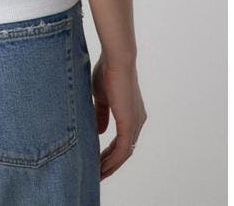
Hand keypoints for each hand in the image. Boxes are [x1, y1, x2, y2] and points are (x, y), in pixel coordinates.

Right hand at [92, 56, 146, 179]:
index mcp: (131, 113)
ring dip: (110, 165)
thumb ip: (101, 114)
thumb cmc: (108, 71)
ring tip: (96, 174)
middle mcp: (137, 121)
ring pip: (124, 153)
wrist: (116, 59)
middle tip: (96, 173)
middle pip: (124, 151)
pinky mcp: (129, 124)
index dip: (110, 153)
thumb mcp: (101, 96)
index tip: (96, 160)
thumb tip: (100, 132)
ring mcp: (135, 124)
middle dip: (110, 163)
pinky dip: (112, 160)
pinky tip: (101, 166)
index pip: (121, 140)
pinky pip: (122, 150)